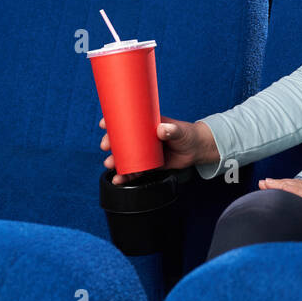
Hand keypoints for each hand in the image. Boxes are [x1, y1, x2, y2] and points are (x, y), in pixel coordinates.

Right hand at [99, 115, 216, 184]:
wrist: (197, 150)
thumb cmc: (188, 135)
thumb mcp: (180, 130)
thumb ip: (172, 130)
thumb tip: (162, 130)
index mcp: (147, 125)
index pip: (128, 121)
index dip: (114, 121)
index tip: (104, 124)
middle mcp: (143, 138)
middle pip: (121, 139)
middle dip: (110, 143)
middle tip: (105, 146)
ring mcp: (145, 151)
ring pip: (125, 156)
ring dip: (115, 161)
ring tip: (110, 165)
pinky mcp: (149, 164)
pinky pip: (134, 170)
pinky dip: (126, 175)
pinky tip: (119, 179)